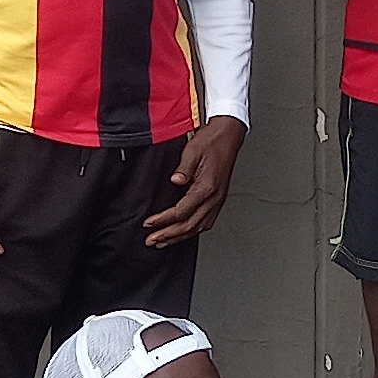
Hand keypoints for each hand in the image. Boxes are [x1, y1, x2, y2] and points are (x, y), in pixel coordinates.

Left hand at [142, 115, 245, 249]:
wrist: (228, 135)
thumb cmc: (211, 141)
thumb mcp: (192, 151)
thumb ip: (183, 169)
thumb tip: (175, 181)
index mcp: (207, 187)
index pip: (181, 211)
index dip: (163, 220)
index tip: (149, 223)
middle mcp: (214, 197)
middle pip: (190, 225)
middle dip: (169, 235)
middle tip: (152, 240)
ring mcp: (217, 200)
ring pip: (198, 227)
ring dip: (179, 237)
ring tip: (163, 242)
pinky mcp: (218, 199)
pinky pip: (205, 222)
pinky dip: (192, 231)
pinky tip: (184, 233)